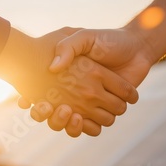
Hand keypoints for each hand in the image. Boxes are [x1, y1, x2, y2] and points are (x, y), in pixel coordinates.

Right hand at [0, 27, 138, 136]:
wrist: (135, 48)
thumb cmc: (107, 40)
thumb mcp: (84, 37)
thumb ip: (67, 47)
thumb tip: (53, 67)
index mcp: (65, 79)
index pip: (41, 95)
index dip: (31, 102)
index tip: (29, 101)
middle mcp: (74, 95)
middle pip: (52, 116)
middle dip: (47, 116)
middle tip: (48, 107)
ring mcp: (90, 105)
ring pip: (70, 125)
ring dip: (67, 123)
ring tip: (68, 111)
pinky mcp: (106, 112)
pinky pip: (92, 128)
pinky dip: (86, 127)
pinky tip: (81, 117)